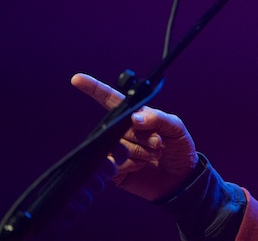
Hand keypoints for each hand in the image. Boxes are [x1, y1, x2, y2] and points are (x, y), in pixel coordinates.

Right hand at [70, 73, 197, 201]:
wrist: (181, 179)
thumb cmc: (178, 148)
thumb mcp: (176, 129)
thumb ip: (158, 119)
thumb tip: (135, 118)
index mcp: (135, 115)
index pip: (111, 99)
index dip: (94, 88)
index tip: (77, 78)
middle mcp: (122, 131)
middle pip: (119, 127)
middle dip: (143, 136)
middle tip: (158, 143)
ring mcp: (116, 150)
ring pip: (118, 147)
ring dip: (140, 152)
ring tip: (152, 155)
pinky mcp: (114, 170)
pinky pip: (115, 164)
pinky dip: (132, 165)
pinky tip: (141, 166)